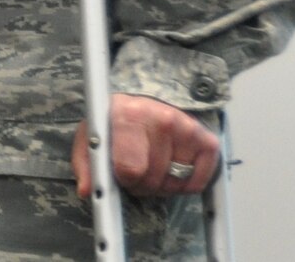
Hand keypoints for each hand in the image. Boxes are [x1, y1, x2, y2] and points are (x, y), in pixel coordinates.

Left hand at [73, 93, 218, 198]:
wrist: (143, 104)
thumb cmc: (117, 122)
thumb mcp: (94, 136)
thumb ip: (87, 164)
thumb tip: (87, 190)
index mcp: (128, 114)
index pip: (130, 168)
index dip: (124, 179)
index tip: (121, 172)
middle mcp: (161, 118)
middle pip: (153, 179)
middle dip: (141, 184)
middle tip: (136, 170)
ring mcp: (187, 128)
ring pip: (175, 184)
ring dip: (162, 185)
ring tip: (152, 166)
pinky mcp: (207, 141)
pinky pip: (196, 183)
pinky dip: (184, 185)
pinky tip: (172, 168)